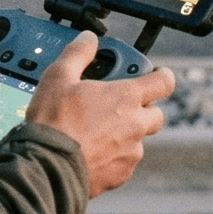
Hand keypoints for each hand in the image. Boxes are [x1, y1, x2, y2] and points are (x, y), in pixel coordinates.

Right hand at [22, 33, 176, 197]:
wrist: (48, 167)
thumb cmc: (54, 122)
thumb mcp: (58, 76)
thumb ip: (78, 53)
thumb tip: (88, 39)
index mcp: (126, 97)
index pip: (164, 81)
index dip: (161, 75)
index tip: (154, 75)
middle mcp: (136, 125)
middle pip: (156, 114)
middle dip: (143, 108)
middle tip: (118, 106)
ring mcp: (131, 152)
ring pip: (139, 140)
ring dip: (126, 134)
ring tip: (96, 132)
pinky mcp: (121, 174)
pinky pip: (125, 161)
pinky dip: (114, 156)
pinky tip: (92, 152)